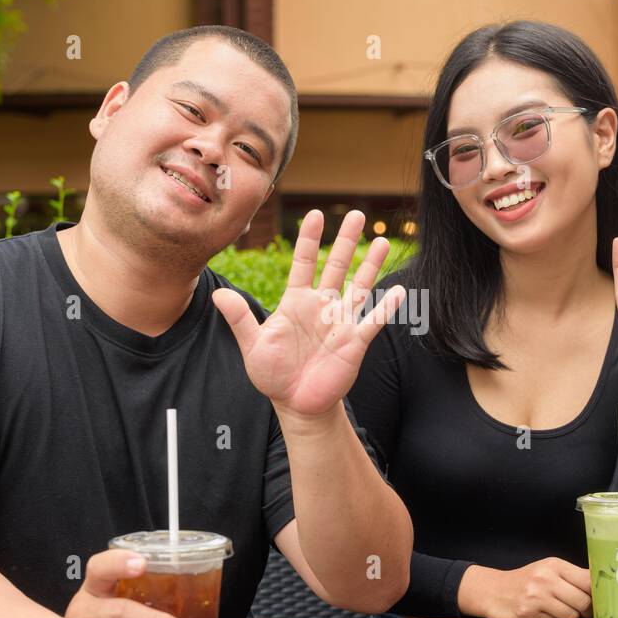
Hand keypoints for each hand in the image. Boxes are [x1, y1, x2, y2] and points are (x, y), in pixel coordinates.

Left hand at [212, 209, 405, 418]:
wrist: (296, 404)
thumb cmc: (273, 374)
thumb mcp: (253, 345)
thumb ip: (240, 319)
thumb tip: (218, 294)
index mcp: (296, 302)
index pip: (304, 264)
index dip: (309, 240)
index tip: (314, 215)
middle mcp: (322, 307)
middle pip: (336, 267)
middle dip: (345, 241)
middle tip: (356, 214)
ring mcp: (340, 323)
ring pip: (359, 287)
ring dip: (370, 265)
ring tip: (382, 241)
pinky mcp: (354, 343)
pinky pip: (373, 321)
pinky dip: (386, 307)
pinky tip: (398, 290)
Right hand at [458, 558, 592, 617]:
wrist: (494, 590)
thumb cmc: (526, 581)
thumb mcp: (548, 570)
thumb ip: (573, 576)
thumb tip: (603, 588)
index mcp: (554, 565)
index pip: (589, 580)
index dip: (599, 594)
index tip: (601, 600)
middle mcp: (545, 578)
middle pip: (584, 601)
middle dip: (588, 611)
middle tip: (586, 613)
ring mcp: (536, 596)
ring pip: (572, 615)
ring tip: (561, 612)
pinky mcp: (528, 613)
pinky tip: (546, 615)